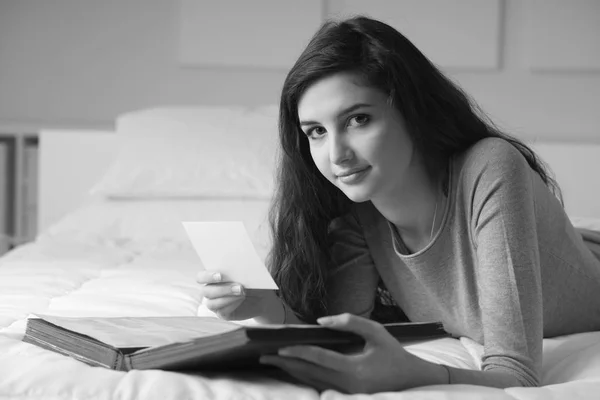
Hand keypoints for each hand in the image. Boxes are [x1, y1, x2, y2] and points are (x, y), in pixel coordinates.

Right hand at [196, 271, 274, 320]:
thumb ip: (239, 267)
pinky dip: (232, 305)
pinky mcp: (222, 313)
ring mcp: (215, 303)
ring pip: (211, 303)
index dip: (207, 276)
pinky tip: (241, 299)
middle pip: (205, 291)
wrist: (262, 295)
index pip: (201, 277)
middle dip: (221, 289)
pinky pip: (222, 311)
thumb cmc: (251, 279)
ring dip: (227, 297)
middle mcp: (210, 290)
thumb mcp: (247, 271)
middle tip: (239, 286)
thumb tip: (240, 263)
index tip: (221, 275)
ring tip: (243, 292)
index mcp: (211, 277)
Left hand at [259, 313, 440, 392]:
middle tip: (264, 354)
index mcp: (354, 370)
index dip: (298, 351)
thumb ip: (350, 322)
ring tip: (270, 361)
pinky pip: (317, 385)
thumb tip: (321, 322)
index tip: (280, 346)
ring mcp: (344, 393)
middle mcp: (346, 385)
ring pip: (310, 381)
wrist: (411, 380)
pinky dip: (301, 376)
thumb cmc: (394, 353)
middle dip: (285, 363)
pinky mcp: (344, 395)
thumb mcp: (377, 332)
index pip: (319, 359)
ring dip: (289, 370)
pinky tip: (289, 368)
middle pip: (308, 373)